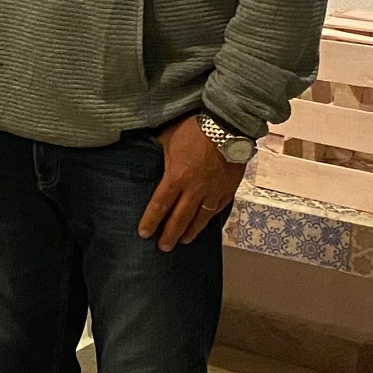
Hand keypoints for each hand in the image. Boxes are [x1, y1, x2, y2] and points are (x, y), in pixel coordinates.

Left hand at [139, 113, 246, 251]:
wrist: (228, 125)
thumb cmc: (194, 129)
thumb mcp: (168, 139)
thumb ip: (158, 153)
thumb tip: (146, 154)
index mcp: (176, 177)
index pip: (160, 205)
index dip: (151, 221)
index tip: (144, 234)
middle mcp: (195, 189)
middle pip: (180, 218)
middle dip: (170, 235)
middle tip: (163, 248)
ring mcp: (214, 191)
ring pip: (201, 218)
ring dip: (191, 231)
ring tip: (183, 241)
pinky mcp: (229, 188)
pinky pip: (218, 209)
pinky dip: (209, 219)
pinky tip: (204, 224)